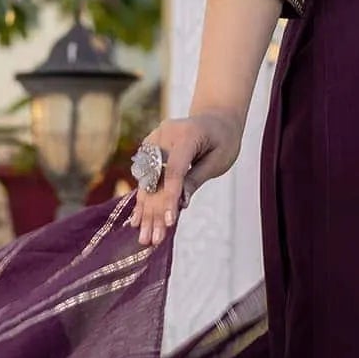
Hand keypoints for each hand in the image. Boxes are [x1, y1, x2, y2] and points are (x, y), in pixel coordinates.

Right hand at [129, 108, 244, 246]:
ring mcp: (153, 140)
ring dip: (145, 211)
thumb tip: (181, 203)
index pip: (174, 171)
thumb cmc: (222, 139)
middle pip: (156, 179)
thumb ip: (197, 178)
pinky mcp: (149, 149)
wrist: (214, 118)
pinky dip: (143, 200)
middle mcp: (164, 135)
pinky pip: (145, 178)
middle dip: (154, 211)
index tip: (169, 222)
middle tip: (152, 239)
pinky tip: (136, 221)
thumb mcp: (219, 159)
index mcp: (186, 134)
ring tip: (144, 237)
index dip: (171, 197)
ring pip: (147, 181)